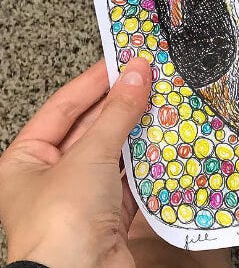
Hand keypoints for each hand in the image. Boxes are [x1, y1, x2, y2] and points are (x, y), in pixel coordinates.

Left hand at [0, 58, 150, 267]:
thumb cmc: (61, 224)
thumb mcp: (89, 155)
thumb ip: (117, 113)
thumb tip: (136, 75)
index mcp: (24, 161)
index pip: (63, 107)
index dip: (94, 82)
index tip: (123, 61)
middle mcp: (49, 179)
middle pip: (90, 129)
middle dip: (121, 105)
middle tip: (150, 79)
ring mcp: (81, 198)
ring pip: (114, 154)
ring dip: (138, 132)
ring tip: (164, 104)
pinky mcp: (109, 215)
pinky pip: (131, 180)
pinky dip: (148, 162)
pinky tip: (166, 142)